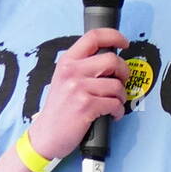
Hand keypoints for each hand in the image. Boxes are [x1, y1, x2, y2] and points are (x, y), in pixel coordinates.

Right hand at [29, 29, 133, 159]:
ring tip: (114, 103)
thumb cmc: (59, 109)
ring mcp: (79, 88)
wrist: (46, 135)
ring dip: (121, 96)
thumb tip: (110, 61)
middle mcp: (72, 71)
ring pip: (116, 85)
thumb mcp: (64, 80)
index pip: (94, 37)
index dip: (114, 36)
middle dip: (124, 72)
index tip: (124, 43)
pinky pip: (115, 103)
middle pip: (112, 60)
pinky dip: (118, 111)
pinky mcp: (86, 106)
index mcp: (67, 62)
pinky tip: (112, 114)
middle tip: (122, 81)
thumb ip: (83, 67)